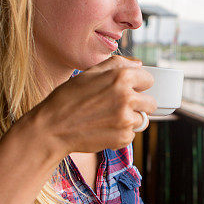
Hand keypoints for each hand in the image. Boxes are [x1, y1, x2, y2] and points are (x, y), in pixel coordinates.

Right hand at [26, 55, 156, 156]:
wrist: (52, 128)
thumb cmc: (68, 98)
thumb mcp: (89, 73)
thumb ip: (117, 65)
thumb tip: (139, 65)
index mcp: (121, 77)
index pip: (149, 80)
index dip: (139, 85)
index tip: (129, 89)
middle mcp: (127, 97)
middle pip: (151, 103)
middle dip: (139, 104)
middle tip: (118, 106)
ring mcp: (126, 119)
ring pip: (142, 120)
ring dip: (130, 120)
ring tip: (108, 118)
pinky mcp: (123, 138)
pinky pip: (131, 135)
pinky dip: (120, 133)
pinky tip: (103, 129)